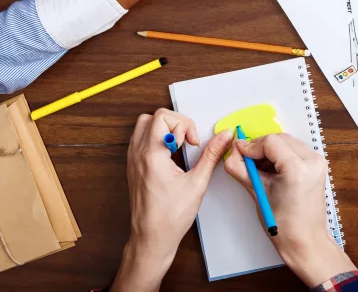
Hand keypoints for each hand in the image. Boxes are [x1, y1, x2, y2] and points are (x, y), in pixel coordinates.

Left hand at [113, 109, 233, 291]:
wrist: (151, 239)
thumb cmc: (170, 217)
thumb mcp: (197, 183)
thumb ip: (212, 155)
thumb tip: (225, 136)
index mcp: (151, 155)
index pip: (163, 118)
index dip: (184, 125)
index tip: (193, 143)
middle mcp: (137, 155)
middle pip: (151, 117)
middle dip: (174, 123)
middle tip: (187, 142)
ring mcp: (132, 161)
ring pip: (143, 127)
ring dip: (163, 130)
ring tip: (178, 147)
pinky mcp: (133, 167)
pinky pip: (140, 140)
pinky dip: (156, 140)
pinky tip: (170, 156)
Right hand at [224, 133, 355, 286]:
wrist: (305, 240)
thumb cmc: (284, 225)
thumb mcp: (258, 194)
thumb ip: (241, 170)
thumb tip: (232, 153)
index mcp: (298, 169)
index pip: (270, 142)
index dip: (251, 145)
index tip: (238, 152)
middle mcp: (313, 161)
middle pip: (280, 138)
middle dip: (260, 147)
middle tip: (245, 159)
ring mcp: (318, 162)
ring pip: (288, 142)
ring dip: (270, 150)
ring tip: (257, 167)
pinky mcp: (318, 165)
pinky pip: (296, 150)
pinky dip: (281, 154)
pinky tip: (270, 169)